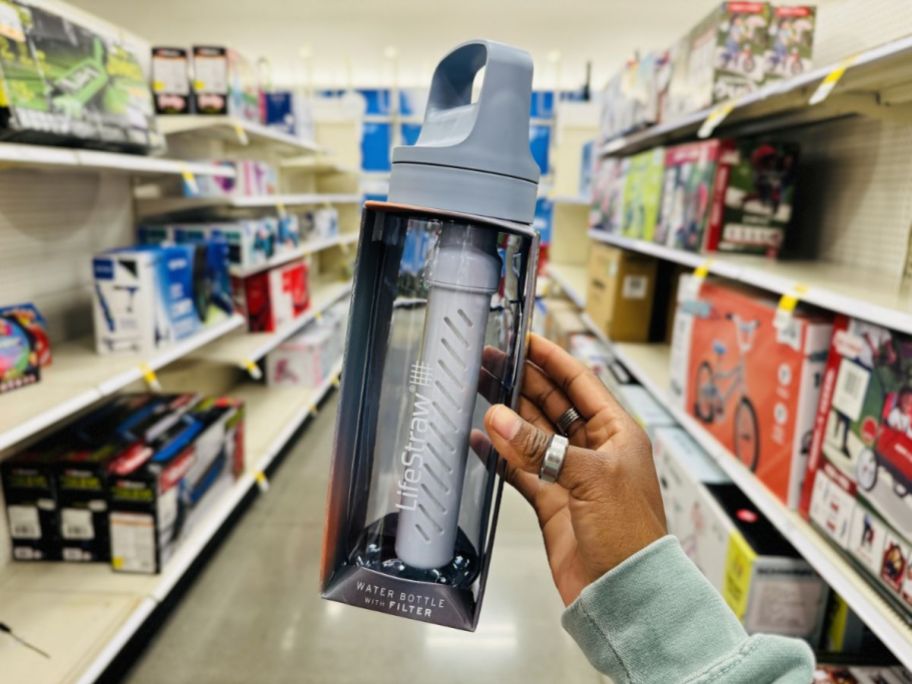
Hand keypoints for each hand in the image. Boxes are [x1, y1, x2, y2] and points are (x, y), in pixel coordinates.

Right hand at [478, 334, 666, 605]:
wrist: (624, 593)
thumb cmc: (629, 534)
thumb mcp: (589, 479)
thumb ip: (540, 447)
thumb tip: (497, 417)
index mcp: (615, 432)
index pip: (579, 382)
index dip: (551, 359)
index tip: (523, 338)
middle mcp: (592, 448)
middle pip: (551, 403)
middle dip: (520, 380)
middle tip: (487, 360)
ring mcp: (569, 474)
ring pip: (532, 434)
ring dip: (506, 413)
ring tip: (475, 388)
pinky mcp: (550, 501)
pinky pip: (519, 469)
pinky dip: (498, 455)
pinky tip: (477, 440)